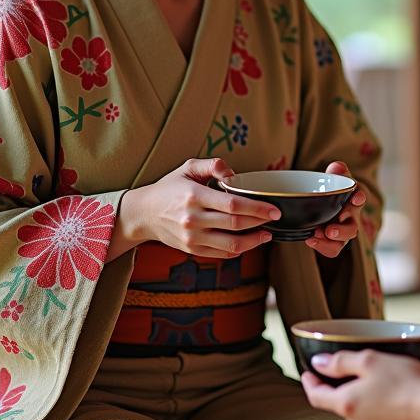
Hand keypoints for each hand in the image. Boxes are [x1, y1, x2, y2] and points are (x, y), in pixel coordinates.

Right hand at [113, 158, 277, 258]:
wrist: (143, 214)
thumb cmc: (169, 188)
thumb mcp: (187, 168)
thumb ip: (213, 165)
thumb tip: (234, 174)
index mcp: (194, 196)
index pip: (232, 204)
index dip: (257, 208)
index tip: (274, 208)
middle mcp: (193, 219)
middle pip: (235, 224)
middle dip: (260, 221)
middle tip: (275, 217)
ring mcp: (192, 238)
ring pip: (231, 244)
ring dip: (254, 241)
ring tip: (267, 233)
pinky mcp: (193, 250)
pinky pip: (222, 254)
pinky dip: (240, 249)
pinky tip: (250, 241)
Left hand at [302, 350, 419, 419]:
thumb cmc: (406, 383)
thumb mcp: (370, 360)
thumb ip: (341, 362)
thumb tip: (319, 363)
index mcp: (346, 404)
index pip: (316, 396)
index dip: (310, 382)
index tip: (309, 373)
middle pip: (341, 403)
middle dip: (346, 387)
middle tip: (358, 369)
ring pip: (362, 412)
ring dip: (367, 397)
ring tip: (386, 380)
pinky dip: (384, 408)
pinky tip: (399, 396)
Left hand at [305, 161, 367, 258]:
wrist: (322, 205)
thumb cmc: (331, 190)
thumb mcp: (334, 178)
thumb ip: (336, 172)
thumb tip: (337, 166)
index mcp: (353, 199)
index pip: (360, 196)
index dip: (359, 197)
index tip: (356, 198)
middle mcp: (350, 218)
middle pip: (352, 227)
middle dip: (342, 230)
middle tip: (330, 230)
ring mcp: (341, 232)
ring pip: (342, 242)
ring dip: (330, 241)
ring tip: (316, 235)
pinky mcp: (332, 242)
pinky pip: (331, 249)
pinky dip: (321, 246)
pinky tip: (309, 239)